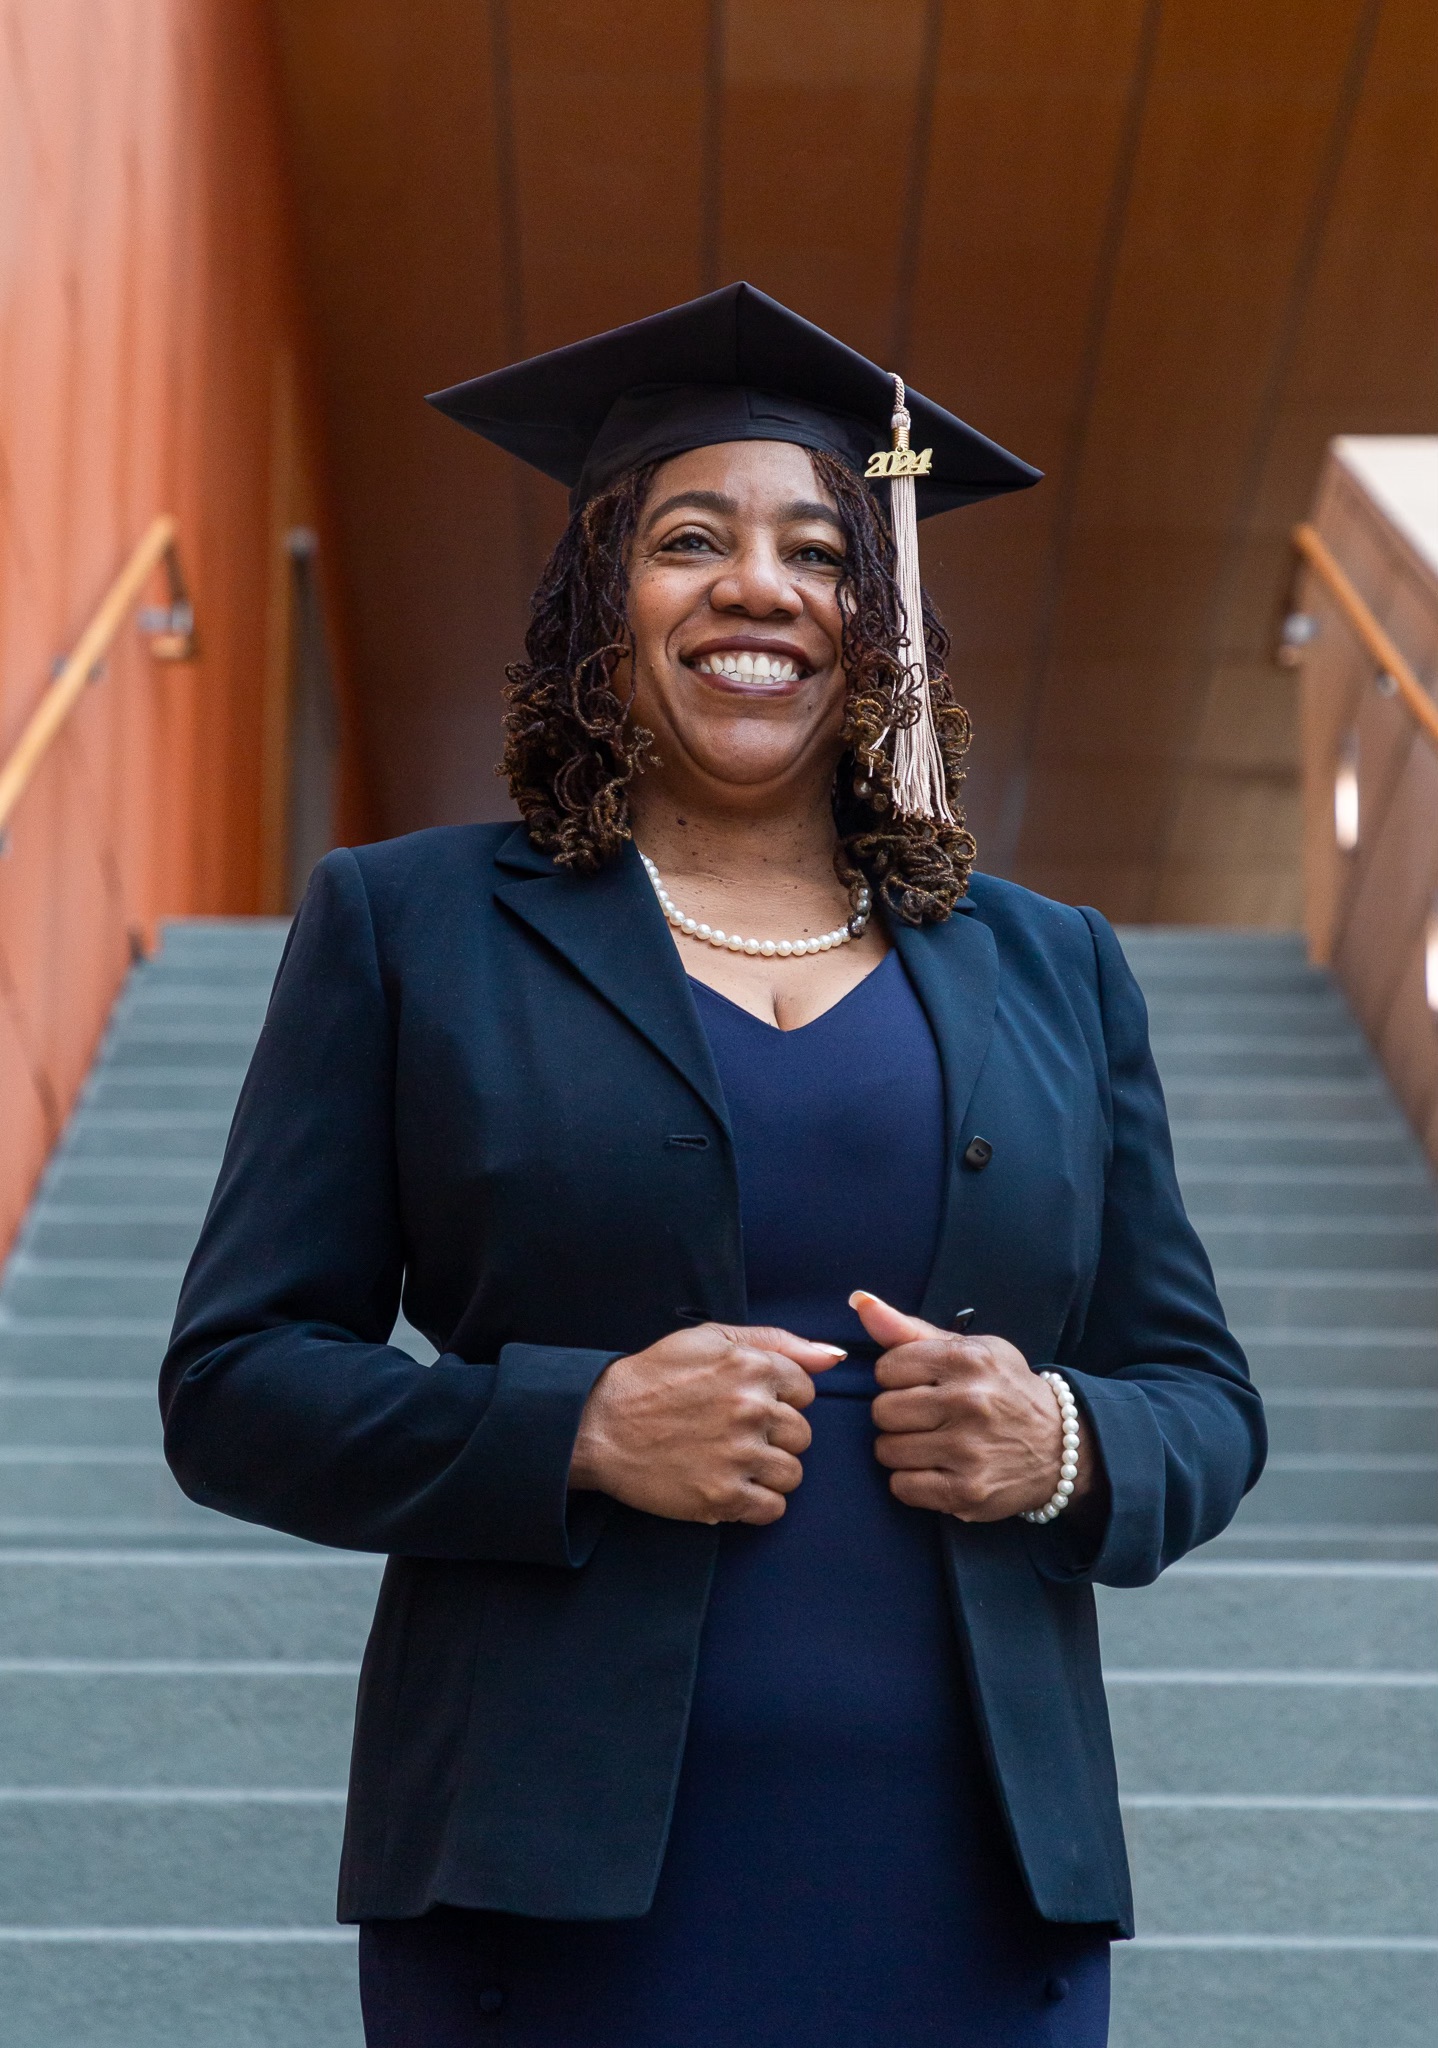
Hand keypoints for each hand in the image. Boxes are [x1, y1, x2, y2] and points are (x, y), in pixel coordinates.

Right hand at [568, 1323, 843, 1525]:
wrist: (600, 1425)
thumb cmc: (653, 1377)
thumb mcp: (710, 1339)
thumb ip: (777, 1342)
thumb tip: (832, 1357)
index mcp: (752, 1367)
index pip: (805, 1391)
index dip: (778, 1400)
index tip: (746, 1406)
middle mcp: (751, 1410)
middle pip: (802, 1435)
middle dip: (775, 1437)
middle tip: (735, 1436)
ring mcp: (738, 1455)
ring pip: (793, 1473)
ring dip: (768, 1472)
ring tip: (733, 1463)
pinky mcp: (722, 1496)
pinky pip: (773, 1508)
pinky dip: (757, 1504)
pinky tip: (731, 1488)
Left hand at [851, 1291, 1093, 1522]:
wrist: (1062, 1446)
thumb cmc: (1003, 1390)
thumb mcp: (969, 1349)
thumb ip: (909, 1329)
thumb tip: (859, 1301)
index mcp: (967, 1359)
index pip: (886, 1368)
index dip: (896, 1379)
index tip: (919, 1385)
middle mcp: (969, 1402)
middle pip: (882, 1410)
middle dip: (896, 1415)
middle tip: (924, 1417)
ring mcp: (969, 1450)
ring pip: (887, 1450)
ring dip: (901, 1450)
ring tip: (930, 1443)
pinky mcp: (967, 1491)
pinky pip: (903, 1487)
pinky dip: (912, 1481)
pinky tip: (936, 1469)